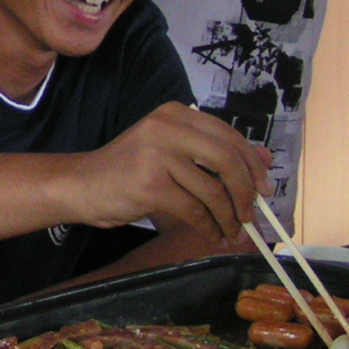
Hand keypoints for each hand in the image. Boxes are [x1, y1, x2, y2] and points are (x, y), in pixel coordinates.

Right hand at [71, 102, 272, 240]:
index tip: (265, 187)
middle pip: (226, 159)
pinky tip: (212, 235)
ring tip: (233, 232)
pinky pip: (195, 210)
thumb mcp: (170, 150)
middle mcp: (166, 127)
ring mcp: (157, 155)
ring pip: (212, 190)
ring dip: (229, 217)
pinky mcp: (151, 185)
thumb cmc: (128, 169)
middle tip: (252, 214)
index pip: (228, 135)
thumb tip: (266, 160)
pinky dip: (210, 227)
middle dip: (246, 191)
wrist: (82, 185)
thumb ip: (211, 151)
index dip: (253, 163)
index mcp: (175, 114)